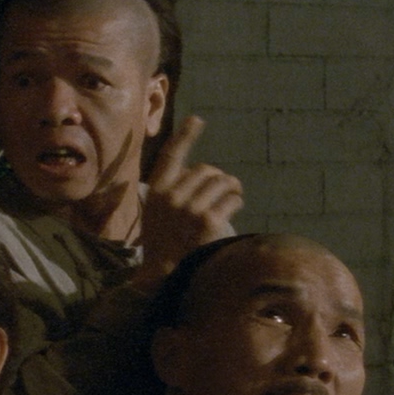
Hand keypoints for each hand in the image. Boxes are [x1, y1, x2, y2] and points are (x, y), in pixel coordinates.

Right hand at [133, 116, 243, 285]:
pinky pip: (232, 199)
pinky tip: (233, 207)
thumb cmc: (164, 243)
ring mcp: (190, 208)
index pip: (171, 155)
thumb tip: (199, 170)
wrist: (166, 274)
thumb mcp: (157, 213)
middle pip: (206, 169)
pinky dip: (236, 201)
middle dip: (217, 178)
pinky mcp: (208, 221)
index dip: (185, 135)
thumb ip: (172, 191)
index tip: (197, 120)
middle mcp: (172, 196)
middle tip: (222, 189)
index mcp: (157, 191)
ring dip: (231, 187)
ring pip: (222, 181)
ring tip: (232, 195)